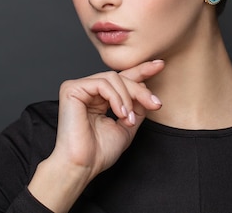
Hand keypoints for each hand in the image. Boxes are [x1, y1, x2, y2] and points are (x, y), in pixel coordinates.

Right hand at [27, 60, 163, 211]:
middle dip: (140, 90)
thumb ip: (136, 107)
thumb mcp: (127, 125)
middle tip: (155, 103)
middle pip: (120, 77)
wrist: (83, 165)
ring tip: (128, 118)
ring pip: (113, 78)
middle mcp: (88, 91)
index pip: (121, 79)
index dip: (141, 71)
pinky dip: (116, 97)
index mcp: (99, 98)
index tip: (160, 65)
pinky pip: (102, 83)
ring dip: (128, 98)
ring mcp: (79, 88)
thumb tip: (146, 89)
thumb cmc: (99, 152)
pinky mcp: (71, 89)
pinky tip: (120, 113)